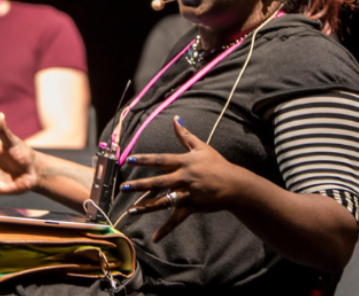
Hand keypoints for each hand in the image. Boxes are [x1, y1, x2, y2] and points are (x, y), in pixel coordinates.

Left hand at [121, 116, 247, 241]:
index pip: (160, 160)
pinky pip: (176, 220)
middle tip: (123, 187)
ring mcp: (187, 194)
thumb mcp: (201, 147)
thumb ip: (185, 135)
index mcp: (184, 163)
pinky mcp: (192, 207)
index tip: (128, 160)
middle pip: (158, 182)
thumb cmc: (217, 164)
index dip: (145, 160)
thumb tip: (175, 119)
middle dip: (139, 185)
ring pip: (163, 202)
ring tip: (131, 211)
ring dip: (146, 207)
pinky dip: (165, 230)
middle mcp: (183, 178)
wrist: (235, 185)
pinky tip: (154, 238)